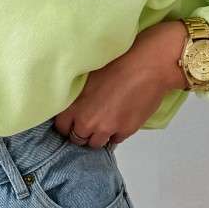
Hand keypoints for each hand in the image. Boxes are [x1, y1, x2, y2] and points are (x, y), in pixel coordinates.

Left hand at [51, 20, 188, 148]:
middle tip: (89, 122)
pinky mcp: (126, 131)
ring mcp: (107, 128)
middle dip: (81, 133)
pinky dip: (114, 134)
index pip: (61, 127)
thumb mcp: (88, 76)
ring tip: (103, 123)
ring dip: (97, 136)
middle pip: (78, 139)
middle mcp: (88, 122)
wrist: (147, 66)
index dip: (67, 124)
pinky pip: (115, 140)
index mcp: (75, 106)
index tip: (72, 120)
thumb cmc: (117, 63)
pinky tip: (118, 121)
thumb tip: (75, 103)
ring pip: (96, 144)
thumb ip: (78, 95)